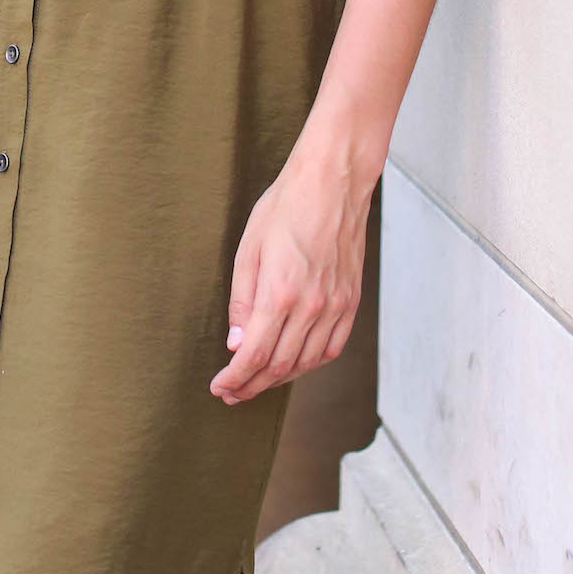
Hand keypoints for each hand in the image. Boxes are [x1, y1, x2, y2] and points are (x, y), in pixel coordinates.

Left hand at [209, 139, 373, 404]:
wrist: (334, 181)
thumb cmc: (287, 205)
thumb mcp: (249, 247)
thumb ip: (242, 300)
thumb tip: (236, 343)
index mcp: (281, 292)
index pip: (254, 355)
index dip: (235, 378)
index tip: (221, 387)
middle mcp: (312, 306)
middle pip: (280, 366)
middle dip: (252, 385)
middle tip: (234, 392)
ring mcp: (336, 305)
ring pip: (307, 363)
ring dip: (280, 378)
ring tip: (259, 380)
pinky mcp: (351, 301)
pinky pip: (332, 348)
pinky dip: (311, 363)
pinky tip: (295, 362)